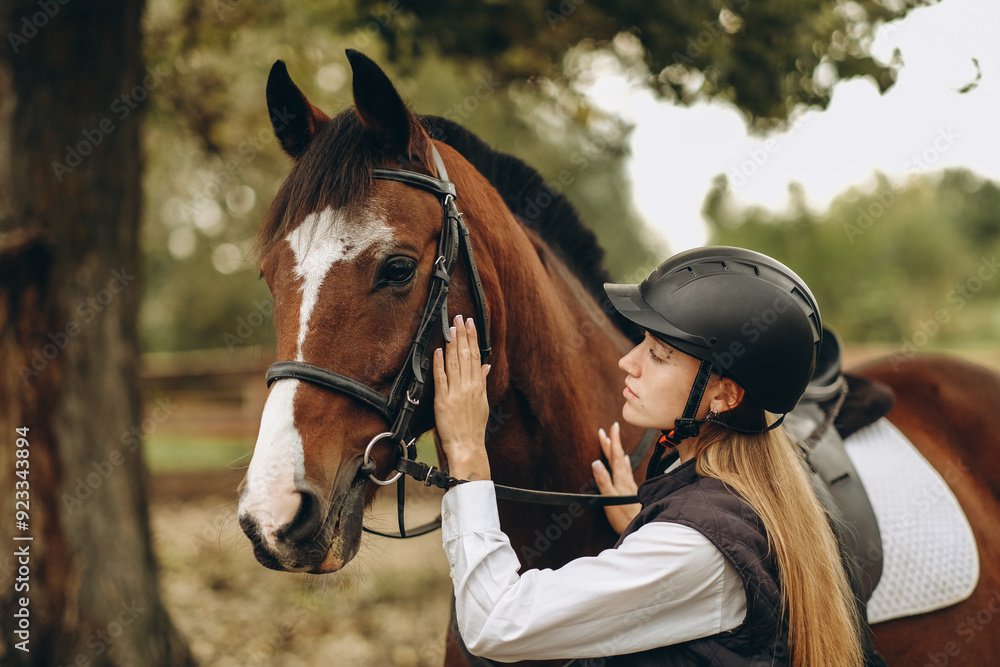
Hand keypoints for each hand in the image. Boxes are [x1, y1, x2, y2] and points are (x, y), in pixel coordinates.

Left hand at [433, 314, 491, 480]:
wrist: (467, 447)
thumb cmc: (473, 428)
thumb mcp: (482, 403)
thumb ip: (482, 382)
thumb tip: (486, 365)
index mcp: (478, 386)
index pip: (476, 356)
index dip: (473, 338)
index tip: (471, 323)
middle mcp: (468, 387)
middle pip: (466, 356)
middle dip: (463, 335)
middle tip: (460, 317)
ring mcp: (456, 393)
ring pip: (455, 363)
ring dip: (453, 344)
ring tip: (451, 328)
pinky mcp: (443, 401)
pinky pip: (441, 379)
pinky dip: (440, 364)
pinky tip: (439, 351)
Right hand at [592, 422, 640, 533]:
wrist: (642, 526)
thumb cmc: (624, 516)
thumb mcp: (610, 500)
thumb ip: (604, 482)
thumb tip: (596, 463)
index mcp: (620, 479)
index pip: (615, 455)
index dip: (613, 441)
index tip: (612, 427)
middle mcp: (626, 479)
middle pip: (618, 456)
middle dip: (613, 442)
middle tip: (609, 429)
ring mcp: (629, 484)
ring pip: (621, 462)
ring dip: (616, 451)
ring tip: (613, 441)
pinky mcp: (630, 490)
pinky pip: (626, 471)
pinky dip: (623, 463)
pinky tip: (625, 460)